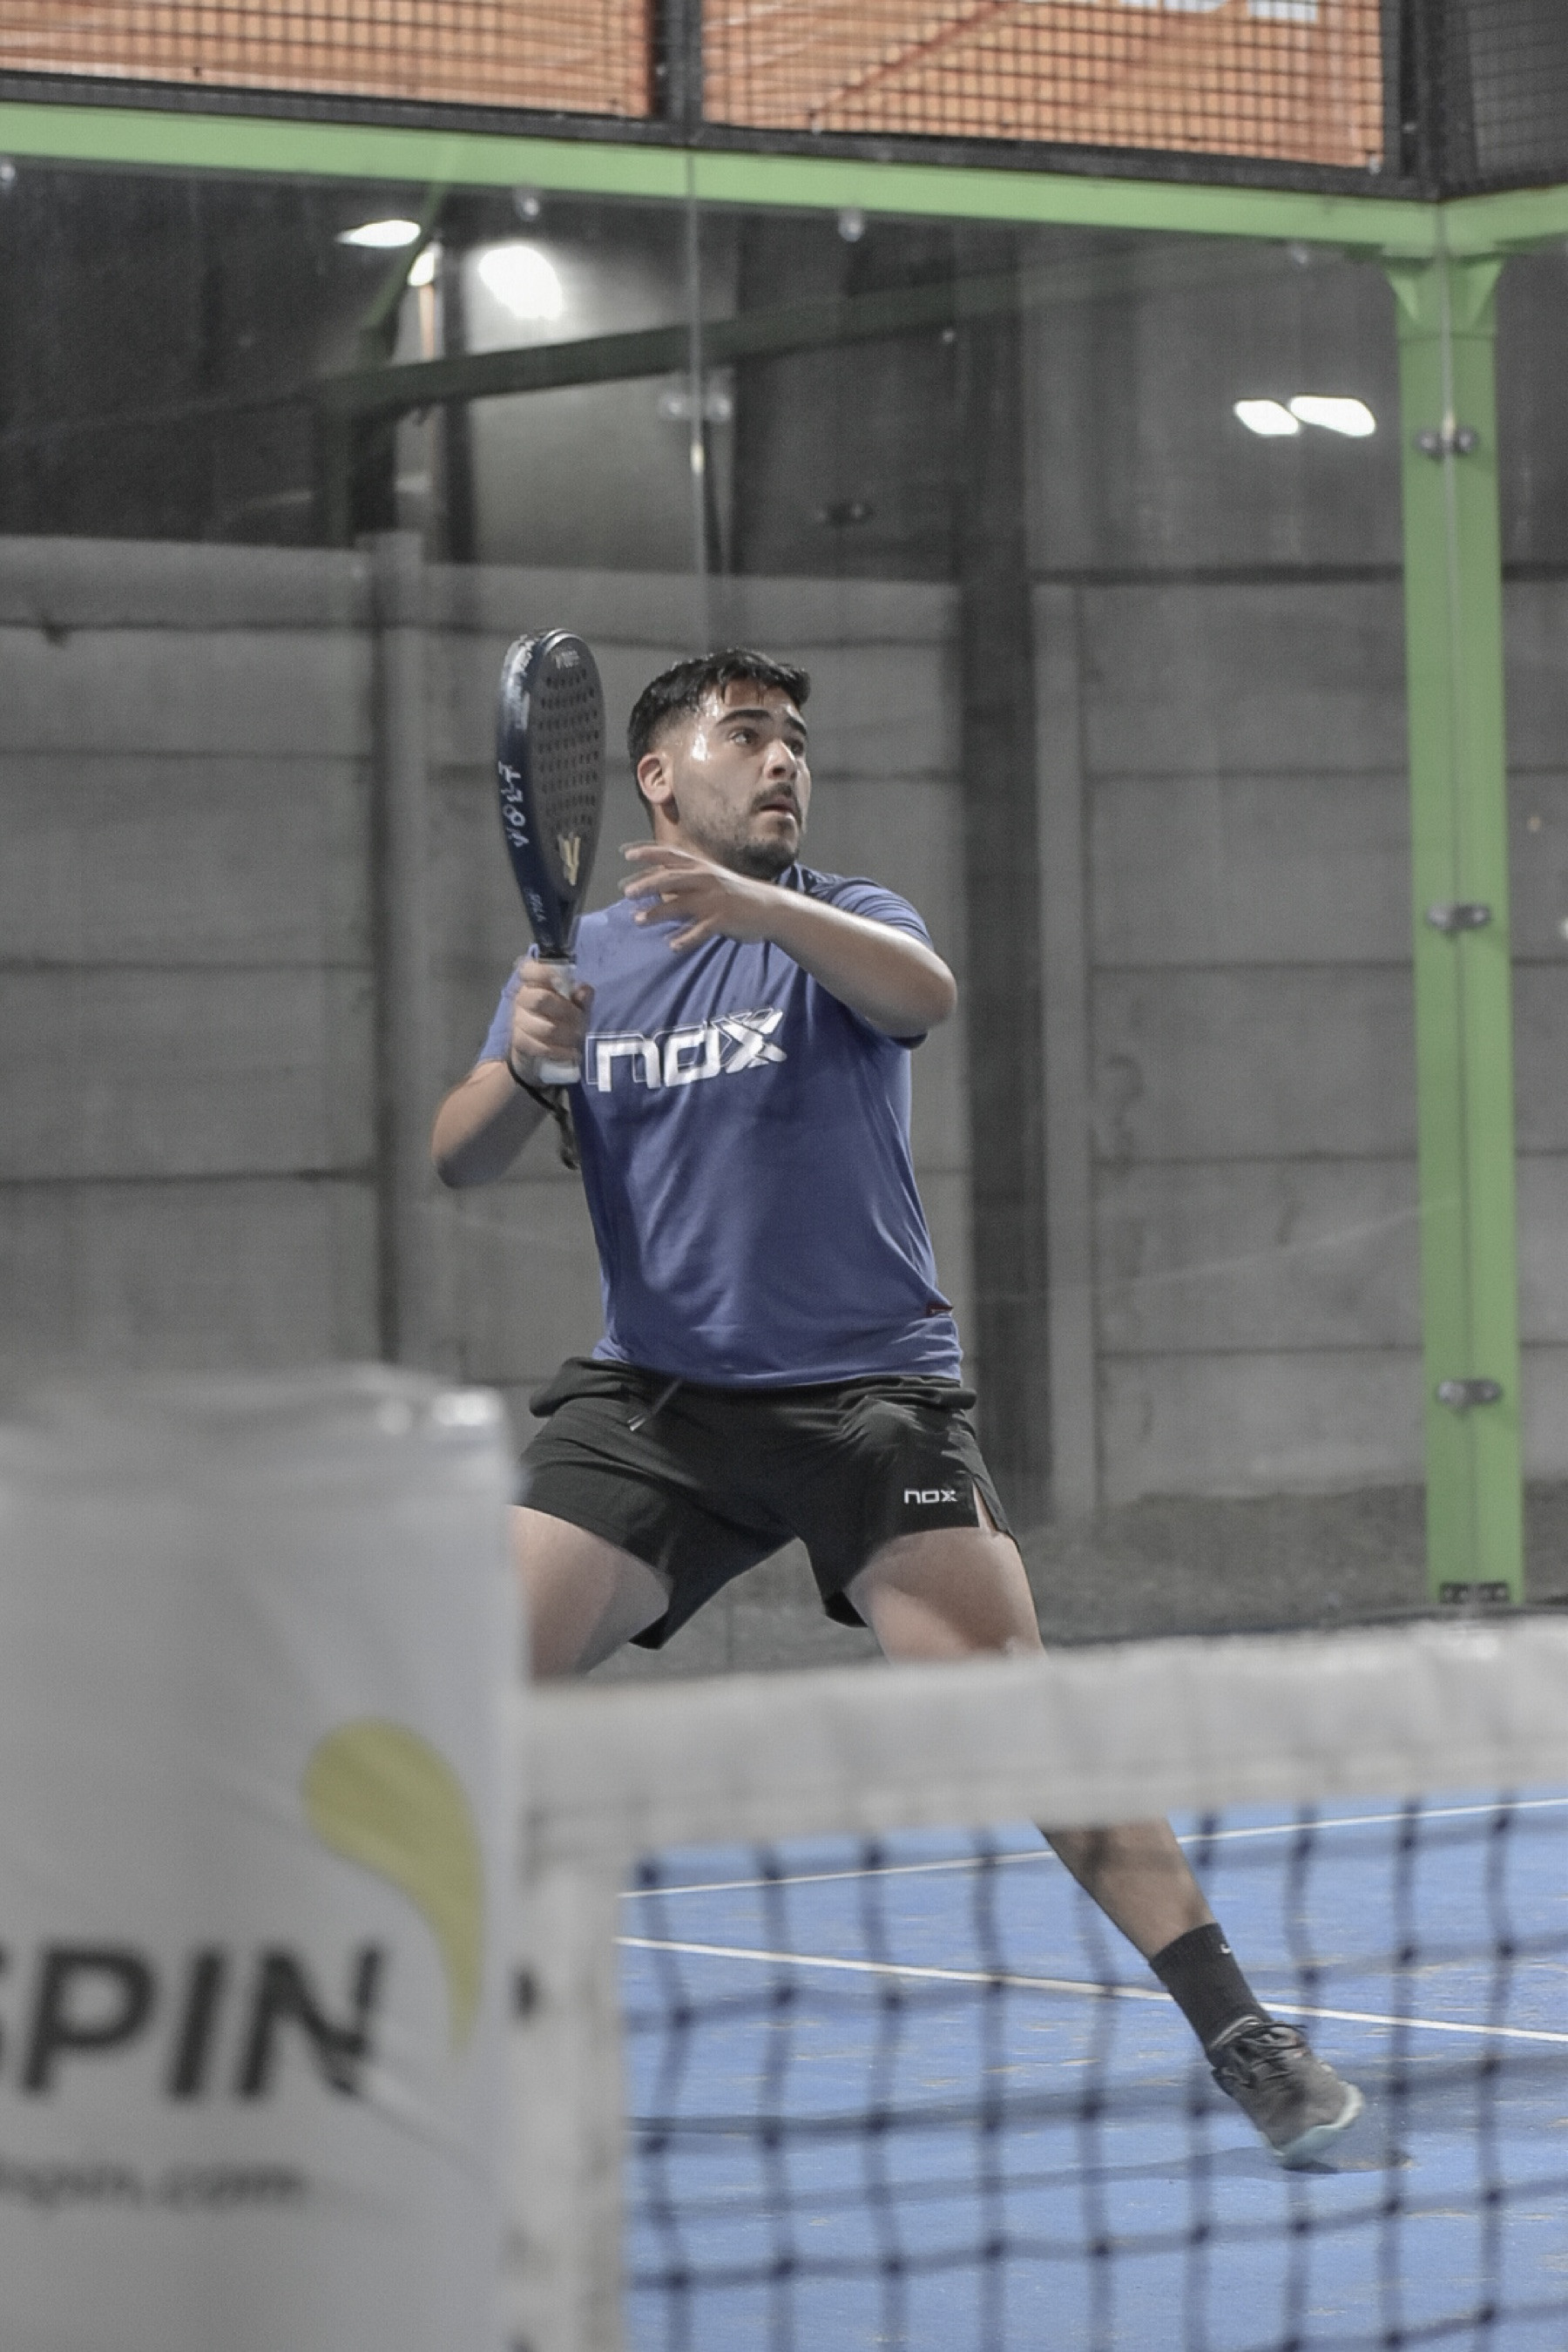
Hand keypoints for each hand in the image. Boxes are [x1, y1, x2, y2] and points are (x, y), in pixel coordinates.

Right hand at [507, 960, 591, 1080]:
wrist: (536, 1052)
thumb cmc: (559, 1020)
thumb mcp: (575, 1006)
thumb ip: (581, 997)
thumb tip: (584, 990)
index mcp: (533, 983)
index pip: (529, 970)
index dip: (542, 971)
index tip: (559, 978)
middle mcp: (522, 998)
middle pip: (540, 999)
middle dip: (566, 1011)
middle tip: (581, 1021)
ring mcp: (518, 1020)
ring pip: (545, 1027)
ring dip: (567, 1034)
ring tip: (577, 1038)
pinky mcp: (519, 1041)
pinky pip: (541, 1046)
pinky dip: (560, 1051)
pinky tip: (571, 1052)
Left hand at [621, 844, 778, 951]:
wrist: (769, 908)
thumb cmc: (735, 894)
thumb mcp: (711, 879)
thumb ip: (684, 880)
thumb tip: (652, 885)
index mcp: (701, 867)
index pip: (670, 855)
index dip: (648, 852)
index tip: (626, 853)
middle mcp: (706, 879)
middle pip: (671, 878)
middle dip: (647, 883)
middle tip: (626, 892)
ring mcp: (715, 899)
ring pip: (681, 904)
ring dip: (658, 912)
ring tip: (638, 920)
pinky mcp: (723, 919)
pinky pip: (700, 930)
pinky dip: (685, 938)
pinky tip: (672, 945)